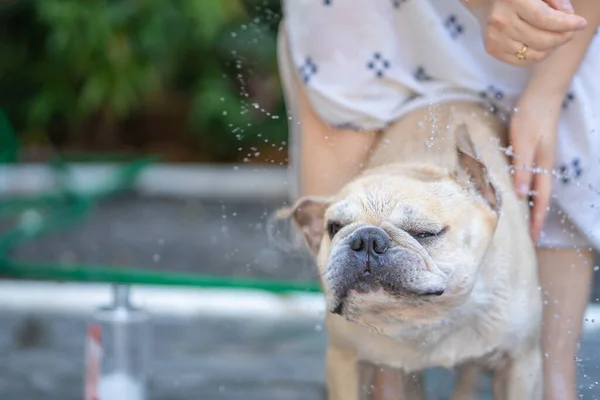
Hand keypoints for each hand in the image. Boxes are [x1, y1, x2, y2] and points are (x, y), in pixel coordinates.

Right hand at [462, 0, 587, 65]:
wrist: (485, 1)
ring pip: (535, 55)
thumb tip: (568, 17)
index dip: (566, 24)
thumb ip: (555, 0)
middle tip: (570, 32)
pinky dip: (537, 55)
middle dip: (562, 37)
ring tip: (555, 38)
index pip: (545, 19)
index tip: (580, 24)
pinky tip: (541, 45)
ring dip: (551, 48)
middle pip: (542, 40)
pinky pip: (523, 61)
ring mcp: (495, 39)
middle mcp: (501, 22)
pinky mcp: (493, 50)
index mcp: (512, 2)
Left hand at [509, 91, 561, 241]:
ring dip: (530, 207)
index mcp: (543, 168)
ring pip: (536, 190)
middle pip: (540, 199)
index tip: (532, 239)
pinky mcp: (534, 154)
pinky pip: (531, 179)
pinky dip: (526, 191)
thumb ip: (522, 168)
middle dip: (535, 219)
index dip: (536, 220)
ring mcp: (540, 161)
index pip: (540, 201)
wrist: (541, 96)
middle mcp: (544, 167)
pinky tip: (518, 194)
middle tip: (527, 237)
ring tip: (521, 222)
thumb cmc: (531, 119)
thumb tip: (521, 194)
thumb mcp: (523, 144)